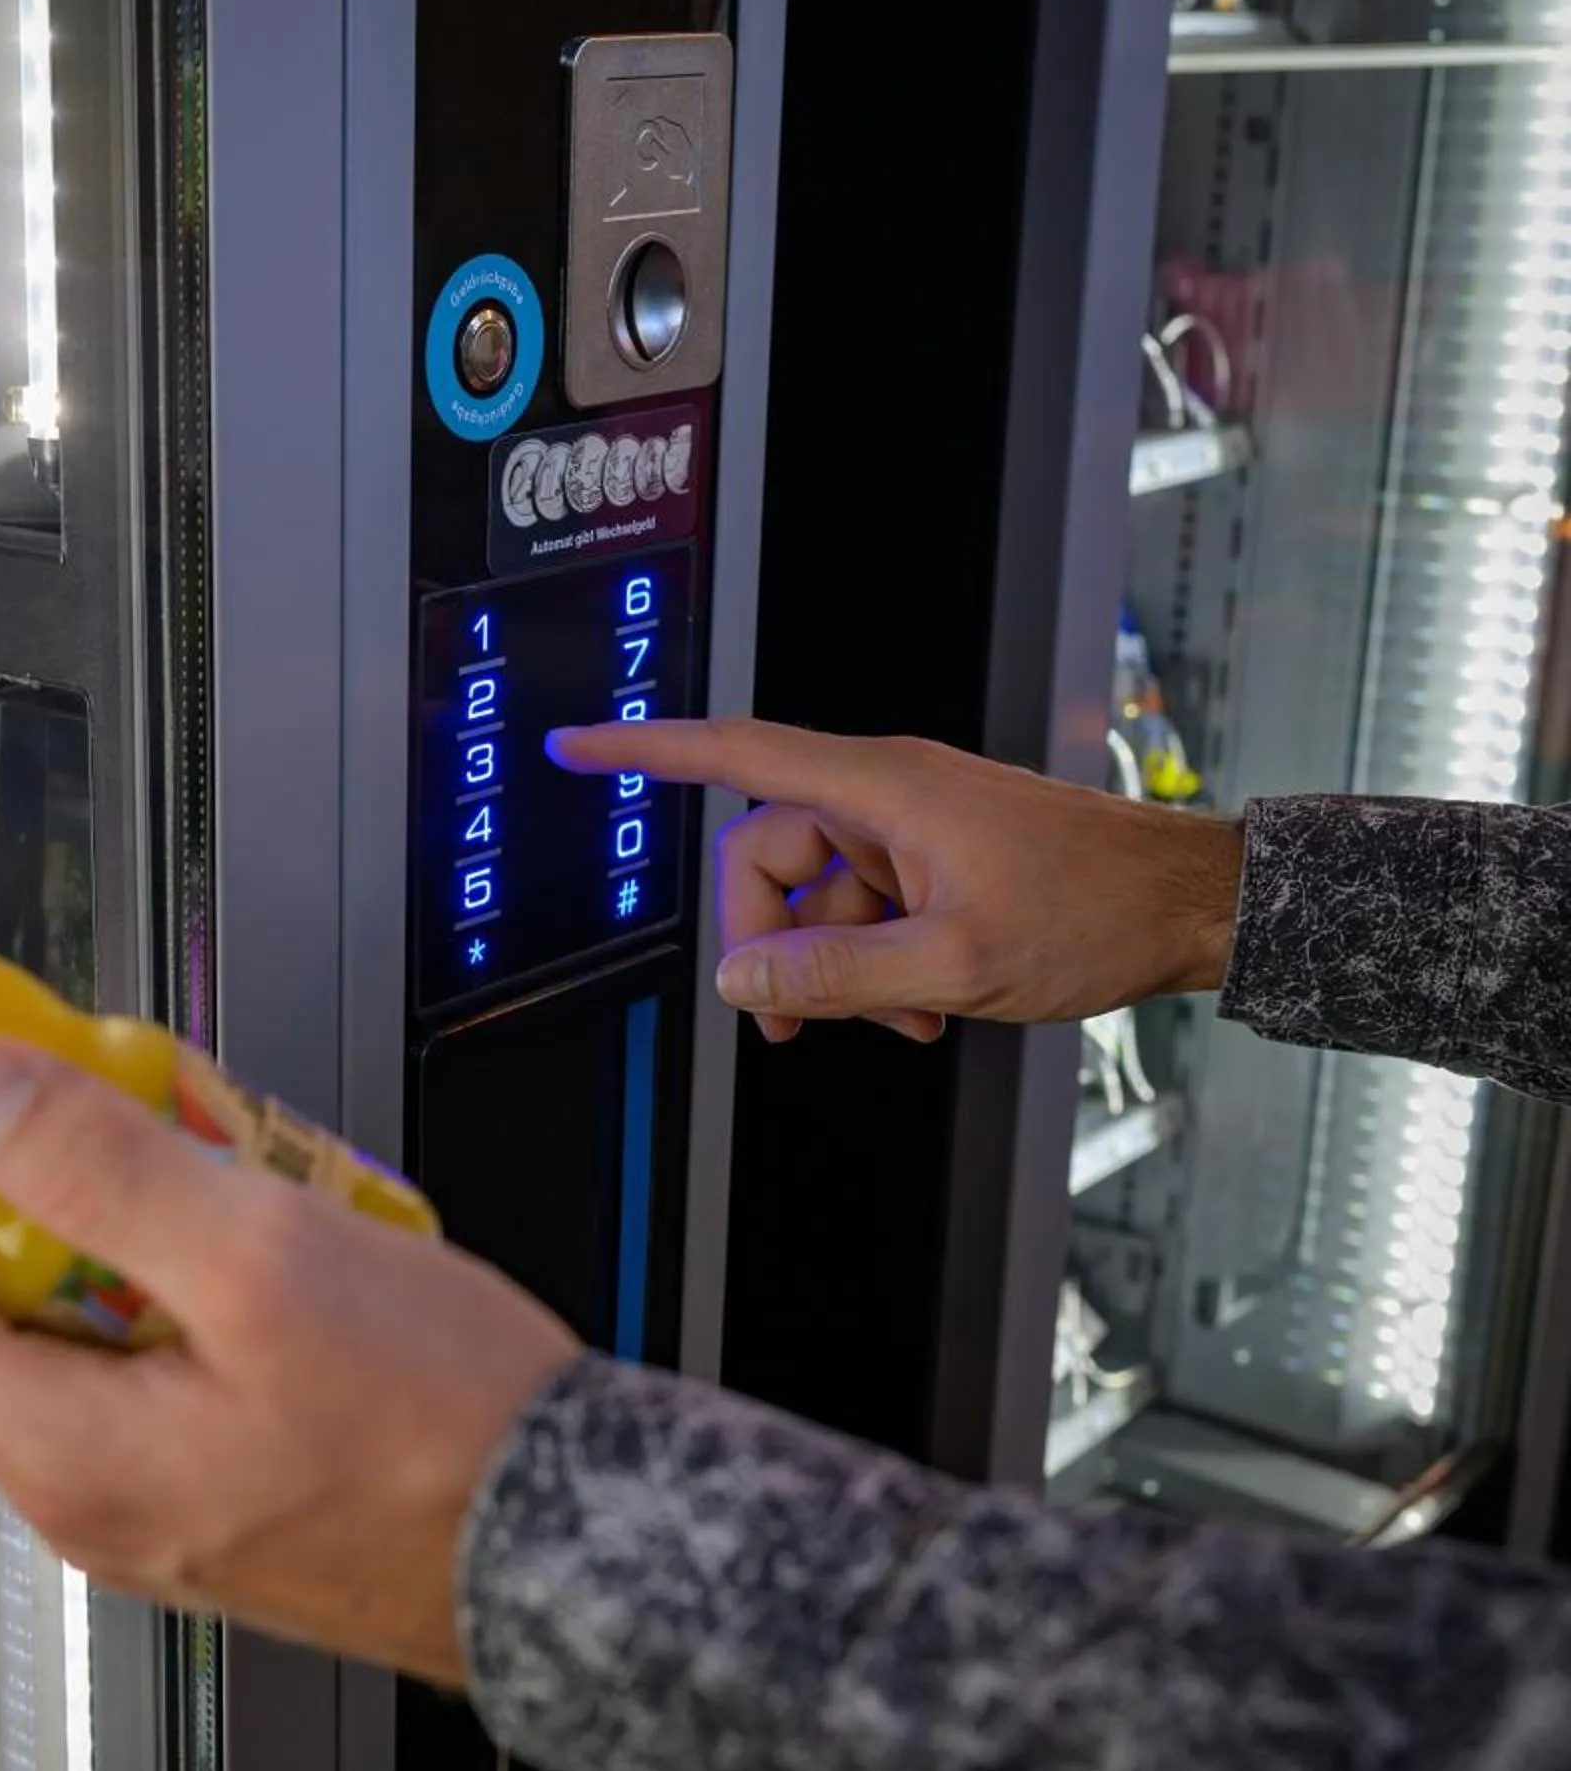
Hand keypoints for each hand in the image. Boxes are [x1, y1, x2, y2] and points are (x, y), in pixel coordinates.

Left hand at [0, 1038, 581, 1686]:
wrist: (586, 1552)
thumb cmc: (447, 1434)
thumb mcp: (262, 1258)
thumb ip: (100, 1169)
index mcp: (65, 1452)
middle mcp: (86, 1495)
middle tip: (8, 1080)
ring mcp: (151, 1499)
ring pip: (54, 1335)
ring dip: (73, 1224)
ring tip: (140, 1126)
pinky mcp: (218, 1485)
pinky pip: (133, 1363)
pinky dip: (146, 1276)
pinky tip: (220, 1213)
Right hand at [547, 717, 1243, 1041]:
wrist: (1192, 905)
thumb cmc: (1096, 914)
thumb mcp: (953, 966)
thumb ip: (835, 973)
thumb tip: (745, 980)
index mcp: (881, 790)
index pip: (733, 755)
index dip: (646, 752)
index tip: (579, 748)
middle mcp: (889, 791)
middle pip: (768, 854)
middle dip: (768, 940)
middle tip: (790, 1018)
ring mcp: (916, 822)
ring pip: (821, 891)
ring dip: (837, 964)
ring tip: (895, 1022)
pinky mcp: (941, 851)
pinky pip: (870, 901)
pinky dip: (878, 958)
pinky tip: (921, 1009)